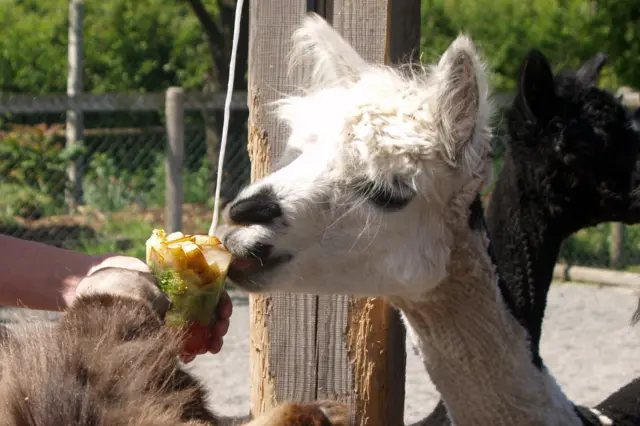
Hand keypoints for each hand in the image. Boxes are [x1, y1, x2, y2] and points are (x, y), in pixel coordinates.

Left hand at [89, 254, 232, 362]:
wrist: (99, 285)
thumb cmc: (121, 274)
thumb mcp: (143, 276)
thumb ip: (159, 287)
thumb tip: (170, 305)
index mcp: (183, 280)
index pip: (211, 288)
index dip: (221, 300)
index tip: (223, 312)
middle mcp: (183, 296)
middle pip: (210, 308)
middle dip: (219, 322)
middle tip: (219, 333)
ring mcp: (177, 313)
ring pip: (203, 326)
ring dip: (212, 337)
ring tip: (213, 347)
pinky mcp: (167, 329)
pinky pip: (186, 340)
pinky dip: (193, 348)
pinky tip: (191, 355)